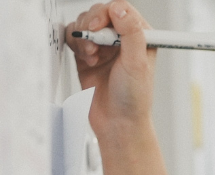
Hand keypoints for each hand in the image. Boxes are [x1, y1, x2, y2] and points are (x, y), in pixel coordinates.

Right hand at [65, 1, 156, 133]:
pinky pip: (74, 38)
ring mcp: (103, 46)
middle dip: (92, 27)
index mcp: (140, 36)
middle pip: (99, 13)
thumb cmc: (133, 98)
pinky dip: (76, 45)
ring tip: (92, 56)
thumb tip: (120, 9)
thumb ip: (130, 33)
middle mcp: (121, 39)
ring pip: (84, 24)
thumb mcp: (136, 63)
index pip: (121, 10)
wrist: (117, 123)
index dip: (106, 14)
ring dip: (84, 38)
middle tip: (94, 46)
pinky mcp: (87, 56)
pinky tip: (86, 60)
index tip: (97, 28)